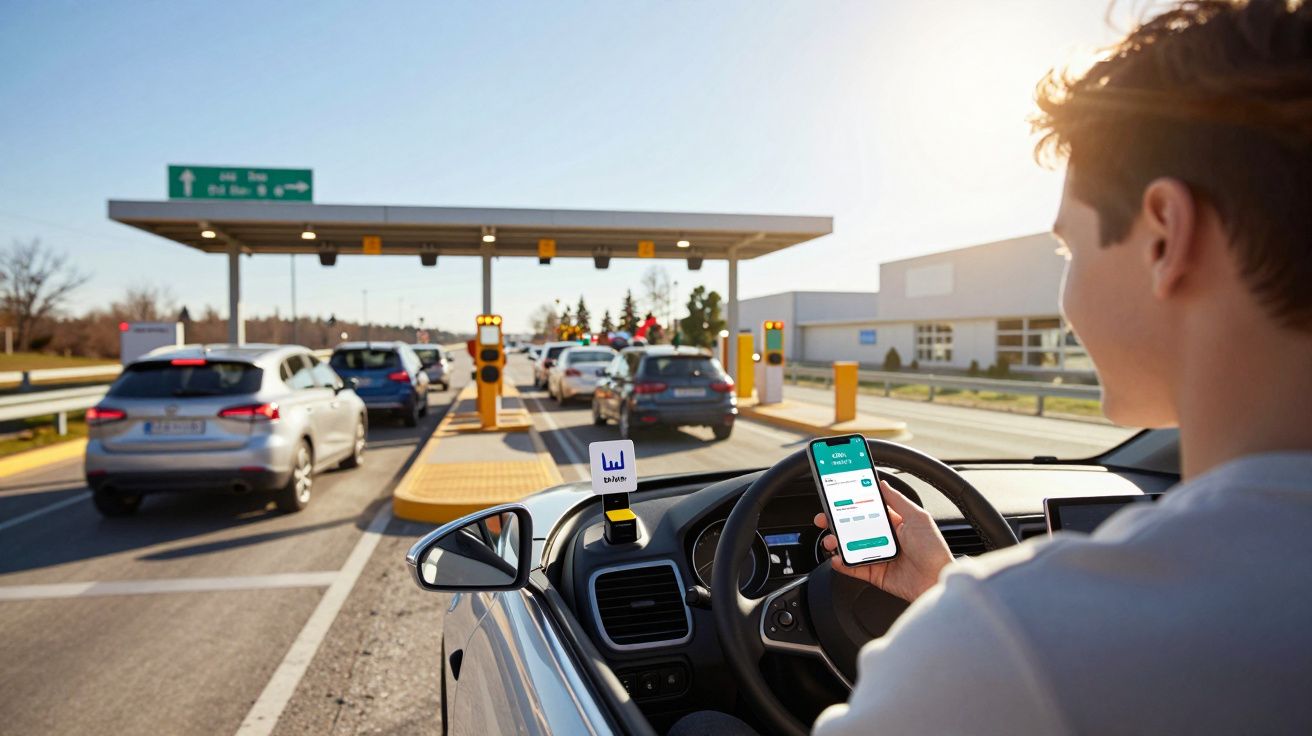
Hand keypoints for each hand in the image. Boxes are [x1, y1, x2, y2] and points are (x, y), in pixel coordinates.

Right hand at [814, 480, 952, 602]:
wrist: (937, 581)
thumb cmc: (934, 550)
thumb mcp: (918, 517)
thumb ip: (898, 500)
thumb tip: (882, 484)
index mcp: (894, 523)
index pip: (867, 510)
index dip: (851, 504)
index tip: (836, 498)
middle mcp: (884, 539)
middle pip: (853, 528)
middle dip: (836, 522)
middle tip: (824, 518)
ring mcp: (878, 556)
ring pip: (850, 547)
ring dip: (836, 542)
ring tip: (831, 540)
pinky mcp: (875, 574)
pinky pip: (853, 568)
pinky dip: (842, 564)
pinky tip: (837, 558)